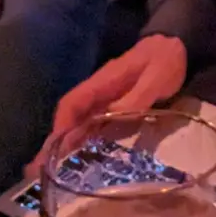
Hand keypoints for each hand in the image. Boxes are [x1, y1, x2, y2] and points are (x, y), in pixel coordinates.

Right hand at [36, 36, 188, 172]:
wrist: (176, 44)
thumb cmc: (165, 60)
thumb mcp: (156, 77)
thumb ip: (137, 95)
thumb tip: (112, 115)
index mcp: (104, 81)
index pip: (73, 103)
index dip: (61, 125)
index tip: (53, 149)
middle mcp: (99, 91)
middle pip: (70, 117)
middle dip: (54, 142)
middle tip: (39, 170)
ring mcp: (106, 98)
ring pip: (79, 123)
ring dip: (65, 145)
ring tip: (52, 172)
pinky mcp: (115, 105)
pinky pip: (93, 125)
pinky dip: (83, 141)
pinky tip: (80, 159)